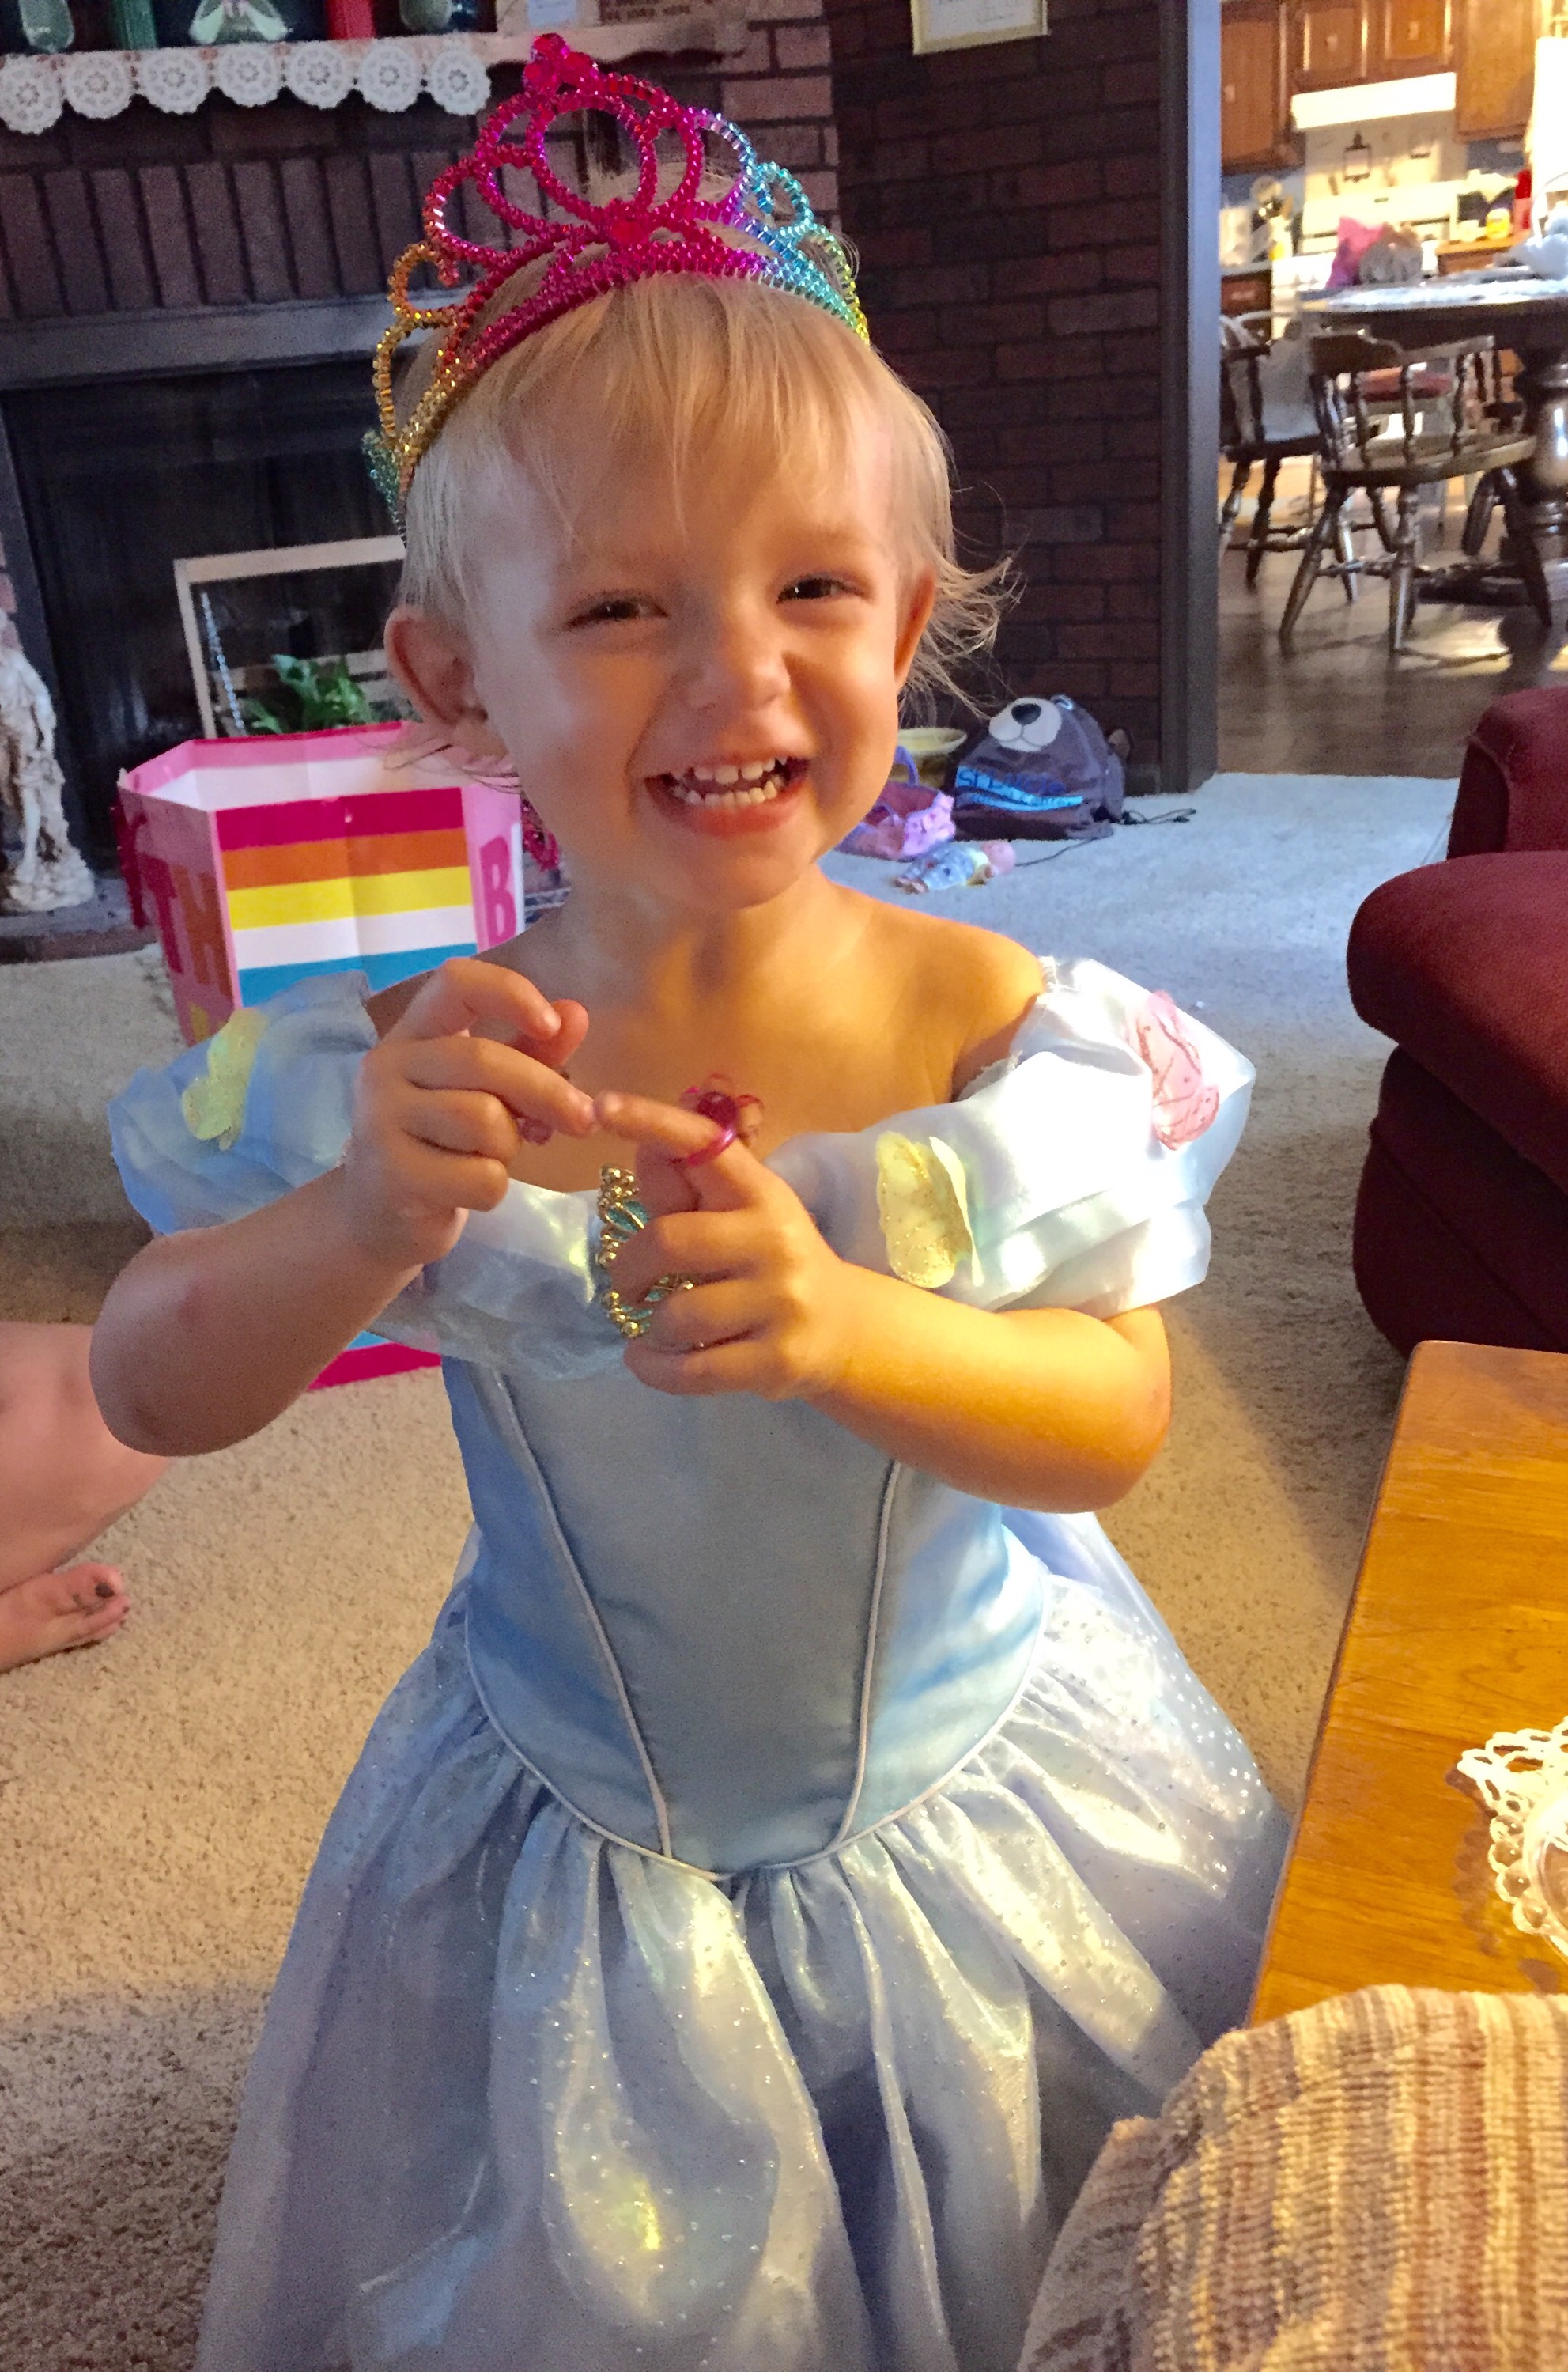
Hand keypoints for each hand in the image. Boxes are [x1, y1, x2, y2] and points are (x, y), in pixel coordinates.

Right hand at [341, 957, 594, 1267]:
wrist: (383, 1217)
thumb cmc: (444, 1144)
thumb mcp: (488, 1091)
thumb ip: (531, 1053)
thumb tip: (576, 1012)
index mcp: (413, 1033)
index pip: (456, 982)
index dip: (510, 993)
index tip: (550, 1024)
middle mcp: (387, 1066)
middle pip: (484, 1061)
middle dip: (546, 1092)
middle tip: (584, 1120)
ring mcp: (381, 1120)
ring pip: (483, 1119)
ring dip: (509, 1145)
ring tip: (493, 1157)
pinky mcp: (392, 1175)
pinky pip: (479, 1176)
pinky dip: (494, 1187)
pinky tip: (470, 1190)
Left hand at [595, 1091, 857, 1399]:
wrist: (844, 1330)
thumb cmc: (771, 1264)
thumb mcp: (739, 1218)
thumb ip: (686, 1189)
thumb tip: (641, 1149)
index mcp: (761, 1193)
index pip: (704, 1144)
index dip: (651, 1121)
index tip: (601, 1106)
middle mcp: (775, 1240)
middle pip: (669, 1241)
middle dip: (629, 1268)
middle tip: (627, 1285)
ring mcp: (781, 1302)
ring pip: (676, 1315)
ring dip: (649, 1327)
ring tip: (657, 1329)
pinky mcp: (776, 1360)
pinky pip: (690, 1371)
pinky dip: (653, 1369)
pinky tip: (647, 1360)